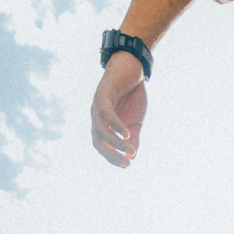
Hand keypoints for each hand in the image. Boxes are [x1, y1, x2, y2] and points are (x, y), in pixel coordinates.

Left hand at [91, 51, 148, 167]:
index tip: (126, 166)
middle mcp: (96, 116)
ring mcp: (98, 105)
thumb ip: (133, 138)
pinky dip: (115, 125)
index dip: (112, 158)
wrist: (132, 67)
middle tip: (127, 164)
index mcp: (103, 124)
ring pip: (101, 130)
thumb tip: (132, 157)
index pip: (102, 146)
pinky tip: (126, 133)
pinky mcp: (103, 93)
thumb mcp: (136, 121)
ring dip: (115, 143)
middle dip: (111, 155)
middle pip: (98, 142)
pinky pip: (106, 114)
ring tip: (129, 150)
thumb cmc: (132, 94)